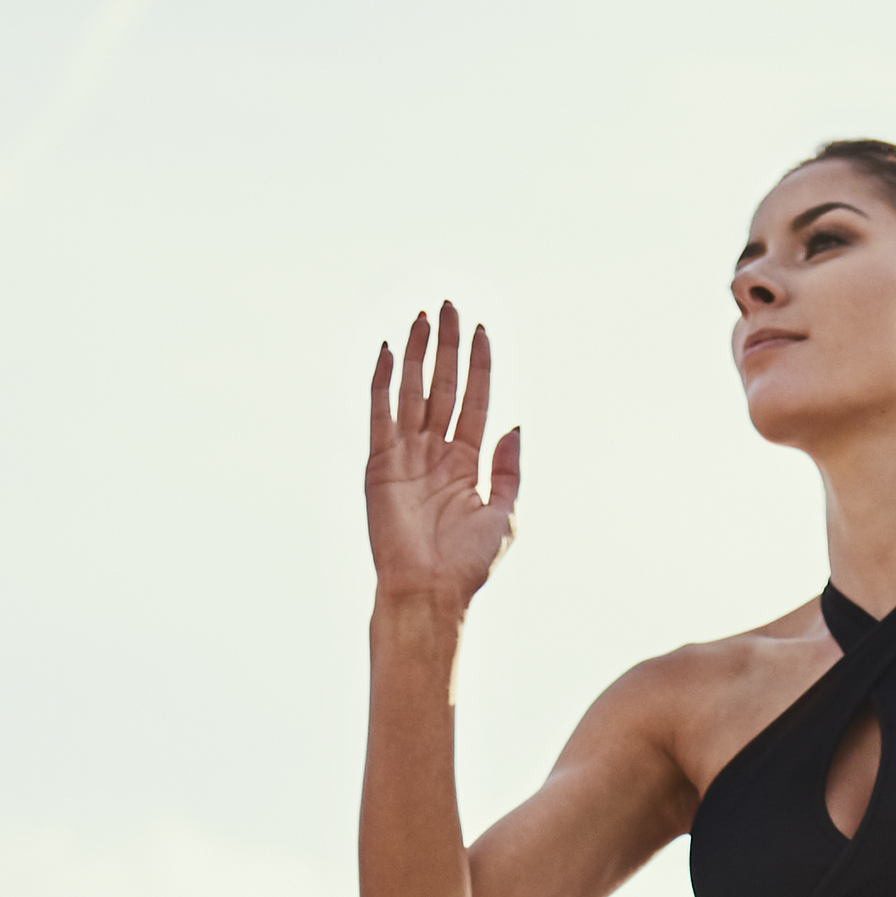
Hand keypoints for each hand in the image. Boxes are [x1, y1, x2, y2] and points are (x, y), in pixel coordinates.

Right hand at [365, 302, 520, 614]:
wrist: (428, 590)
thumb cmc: (467, 563)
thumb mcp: (504, 513)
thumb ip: (509, 468)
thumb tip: (516, 424)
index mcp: (467, 462)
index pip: (475, 399)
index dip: (480, 365)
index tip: (482, 330)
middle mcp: (435, 452)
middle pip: (443, 385)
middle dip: (448, 346)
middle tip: (449, 306)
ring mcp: (406, 455)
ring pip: (412, 391)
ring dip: (416, 353)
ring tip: (422, 316)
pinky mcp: (379, 463)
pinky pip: (380, 413)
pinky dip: (381, 381)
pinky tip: (386, 350)